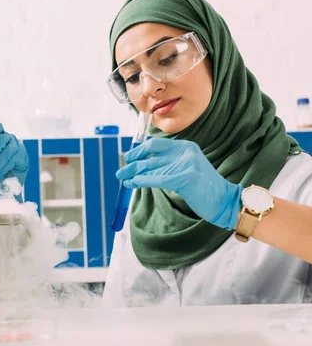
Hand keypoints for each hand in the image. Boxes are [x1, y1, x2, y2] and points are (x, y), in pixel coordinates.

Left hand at [116, 138, 242, 229]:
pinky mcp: (185, 178)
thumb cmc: (204, 188)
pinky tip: (134, 183)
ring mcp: (186, 164)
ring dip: (133, 174)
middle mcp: (185, 152)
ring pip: (151, 168)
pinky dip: (143, 181)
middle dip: (132, 165)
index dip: (138, 150)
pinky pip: (157, 179)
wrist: (225, 201)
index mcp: (185, 147)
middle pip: (150, 157)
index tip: (128, 157)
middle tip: (120, 172)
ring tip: (123, 179)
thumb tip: (144, 164)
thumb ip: (170, 163)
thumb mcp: (187, 168)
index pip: (154, 144)